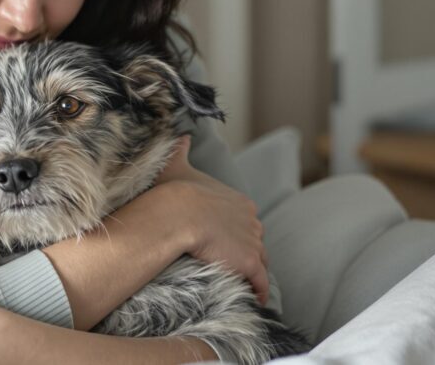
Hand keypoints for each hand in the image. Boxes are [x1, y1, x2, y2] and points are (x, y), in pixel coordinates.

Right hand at [153, 135, 269, 304]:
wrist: (178, 213)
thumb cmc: (175, 192)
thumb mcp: (178, 165)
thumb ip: (180, 150)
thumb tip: (179, 136)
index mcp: (240, 201)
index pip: (246, 220)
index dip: (237, 231)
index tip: (227, 240)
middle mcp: (253, 221)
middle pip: (255, 240)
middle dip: (248, 250)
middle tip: (235, 262)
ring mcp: (253, 242)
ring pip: (260, 260)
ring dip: (253, 270)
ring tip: (244, 281)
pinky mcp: (250, 263)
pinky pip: (260, 281)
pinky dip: (258, 289)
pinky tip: (255, 297)